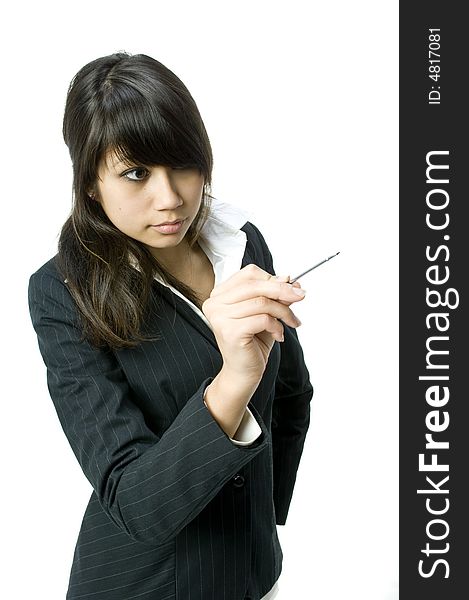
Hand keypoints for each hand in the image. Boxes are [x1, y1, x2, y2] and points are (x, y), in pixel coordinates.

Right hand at [202, 264, 305, 381]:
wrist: (243, 372)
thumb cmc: (252, 342)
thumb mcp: (266, 312)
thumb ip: (274, 295)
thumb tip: (290, 279)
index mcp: (220, 294)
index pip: (248, 274)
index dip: (272, 278)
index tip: (290, 286)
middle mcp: (215, 304)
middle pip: (255, 285)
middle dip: (283, 290)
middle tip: (301, 295)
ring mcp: (220, 318)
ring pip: (262, 302)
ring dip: (283, 311)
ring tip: (291, 322)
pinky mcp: (230, 331)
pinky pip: (263, 319)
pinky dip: (277, 326)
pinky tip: (278, 335)